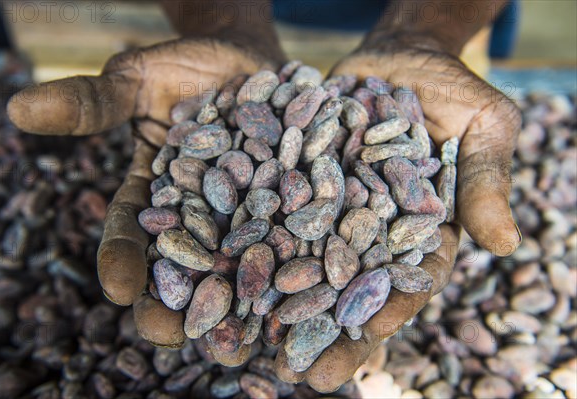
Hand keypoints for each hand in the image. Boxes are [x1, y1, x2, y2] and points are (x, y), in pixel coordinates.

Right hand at [7, 38, 277, 354]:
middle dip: (177, 303)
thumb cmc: (185, 67)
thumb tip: (19, 104)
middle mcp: (197, 215)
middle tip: (175, 336)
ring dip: (237, 304)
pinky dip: (293, 261)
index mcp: (152, 195)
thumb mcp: (137, 79)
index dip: (122, 261)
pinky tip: (299, 289)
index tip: (119, 289)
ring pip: (238, 266)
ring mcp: (242, 214)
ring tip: (243, 343)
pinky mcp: (286, 206)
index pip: (130, 234)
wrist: (246, 59)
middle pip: (184, 267)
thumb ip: (92, 101)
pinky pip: (291, 236)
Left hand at [275, 42, 521, 391]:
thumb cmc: (448, 89)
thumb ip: (484, 179)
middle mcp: (370, 229)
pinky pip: (273, 216)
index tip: (370, 336)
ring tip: (256, 343)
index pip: (411, 276)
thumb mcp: (481, 124)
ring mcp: (330, 210)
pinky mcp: (296, 185)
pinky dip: (253, 246)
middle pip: (350, 286)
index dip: (394, 306)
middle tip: (305, 375)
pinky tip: (228, 274)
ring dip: (282, 304)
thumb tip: (506, 242)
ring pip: (304, 262)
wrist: (393, 59)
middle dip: (330, 329)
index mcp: (421, 229)